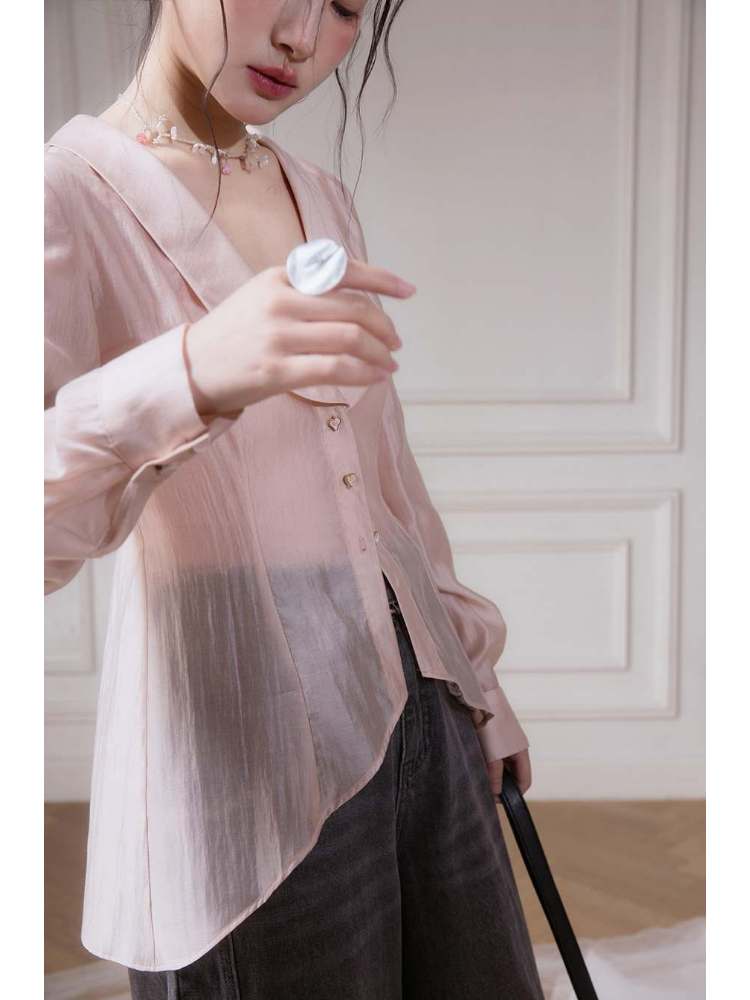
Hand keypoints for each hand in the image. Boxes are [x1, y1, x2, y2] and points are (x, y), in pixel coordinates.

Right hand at [183, 258, 415, 415]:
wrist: (191, 367)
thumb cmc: (235, 333)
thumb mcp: (264, 295)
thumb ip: (306, 290)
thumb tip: (358, 300)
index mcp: (280, 275)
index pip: (342, 268)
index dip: (382, 279)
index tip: (408, 292)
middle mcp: (281, 300)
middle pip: (354, 308)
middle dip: (384, 326)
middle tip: (395, 342)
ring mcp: (278, 336)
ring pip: (350, 339)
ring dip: (379, 353)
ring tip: (388, 364)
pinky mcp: (277, 371)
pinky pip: (335, 369)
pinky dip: (363, 374)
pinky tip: (373, 378)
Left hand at [470, 709, 531, 795]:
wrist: (479, 694)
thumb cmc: (490, 723)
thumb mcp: (493, 753)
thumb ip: (495, 774)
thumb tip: (495, 794)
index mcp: (521, 753)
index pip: (524, 781)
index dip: (514, 795)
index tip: (497, 801)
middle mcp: (515, 749)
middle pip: (512, 775)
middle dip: (500, 784)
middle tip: (483, 790)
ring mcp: (504, 743)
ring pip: (500, 766)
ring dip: (491, 773)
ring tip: (477, 776)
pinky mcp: (493, 737)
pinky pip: (492, 756)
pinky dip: (485, 762)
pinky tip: (474, 763)